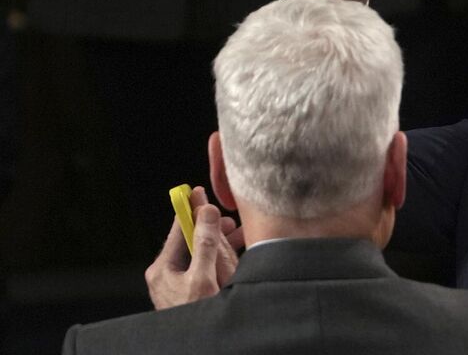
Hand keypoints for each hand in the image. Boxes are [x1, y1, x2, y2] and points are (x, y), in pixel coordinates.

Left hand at [144, 187, 241, 309]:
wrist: (197, 344)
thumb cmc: (196, 315)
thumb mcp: (203, 277)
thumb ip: (206, 244)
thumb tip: (206, 213)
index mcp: (163, 268)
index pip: (178, 230)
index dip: (190, 209)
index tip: (196, 191)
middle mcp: (169, 274)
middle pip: (191, 241)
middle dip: (212, 228)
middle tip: (230, 218)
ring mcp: (180, 284)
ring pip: (202, 254)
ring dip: (221, 243)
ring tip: (240, 234)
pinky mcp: (193, 291)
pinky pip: (207, 267)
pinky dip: (222, 258)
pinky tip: (237, 253)